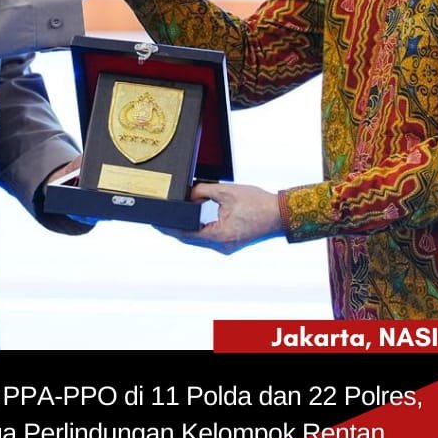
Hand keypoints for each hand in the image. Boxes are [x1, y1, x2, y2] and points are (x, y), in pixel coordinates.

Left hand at [156, 183, 282, 253]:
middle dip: (176, 228)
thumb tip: (188, 194)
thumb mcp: (226, 191)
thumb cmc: (257, 202)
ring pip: (200, 239)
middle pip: (191, 239)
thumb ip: (203, 190)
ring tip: (173, 217)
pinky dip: (201, 228)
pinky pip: (209, 238)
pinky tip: (194, 220)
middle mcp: (221, 246)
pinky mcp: (231, 243)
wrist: (280, 214)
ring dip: (188, 228)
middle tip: (160, 219)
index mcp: (219, 236)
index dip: (170, 228)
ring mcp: (226, 247)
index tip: (156, 223)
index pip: (186, 234)